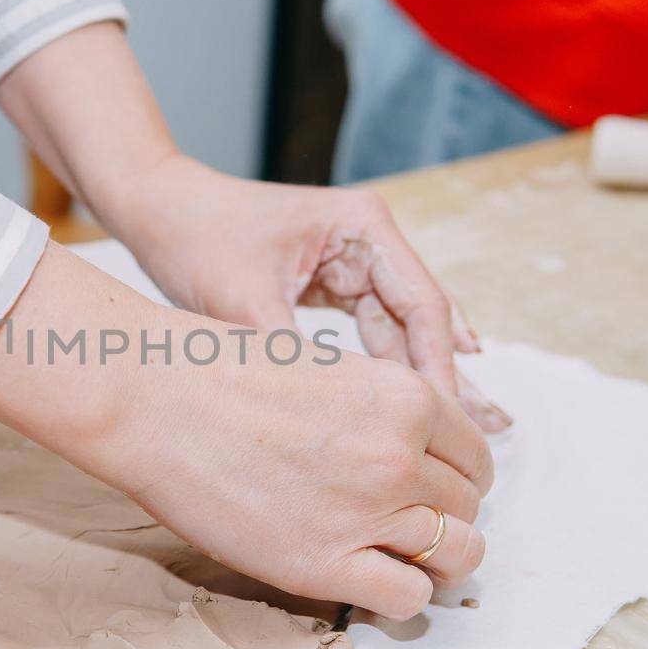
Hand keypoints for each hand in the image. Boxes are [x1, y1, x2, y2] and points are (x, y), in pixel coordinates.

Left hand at [0, 20, 506, 429]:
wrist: (155, 209)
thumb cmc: (194, 240)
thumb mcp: (244, 306)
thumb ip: (294, 361)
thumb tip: (332, 430)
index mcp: (362, 227)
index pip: (422, 306)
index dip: (439, 371)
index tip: (450, 429)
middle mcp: (368, 238)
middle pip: (422, 320)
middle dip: (448, 380)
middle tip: (492, 439)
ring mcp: (353, 258)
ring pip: (401, 331)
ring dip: (424, 381)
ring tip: (464, 438)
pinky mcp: (331, 279)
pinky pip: (373, 332)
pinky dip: (390, 371)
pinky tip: (421, 411)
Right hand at [0, 244, 491, 617]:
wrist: (153, 399)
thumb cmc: (219, 372)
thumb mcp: (327, 368)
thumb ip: (378, 409)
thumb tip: (404, 449)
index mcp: (406, 398)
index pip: (475, 453)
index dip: (455, 474)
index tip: (429, 486)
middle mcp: (401, 456)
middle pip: (469, 506)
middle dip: (445, 516)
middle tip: (404, 523)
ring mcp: (367, 513)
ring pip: (458, 555)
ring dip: (435, 561)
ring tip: (395, 556)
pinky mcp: (323, 564)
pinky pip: (407, 598)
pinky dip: (399, 594)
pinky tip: (364, 577)